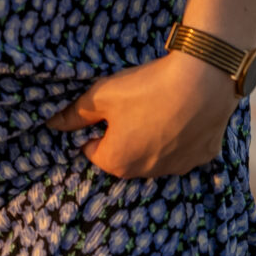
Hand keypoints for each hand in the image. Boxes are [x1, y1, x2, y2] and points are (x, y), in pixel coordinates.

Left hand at [47, 49, 235, 178]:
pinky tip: (183, 114)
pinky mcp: (204, 156)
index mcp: (117, 162)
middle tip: (132, 105)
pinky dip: (181, 135)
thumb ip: (74, 114)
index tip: (106, 109)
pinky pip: (185, 149)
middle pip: (125, 155)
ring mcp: (179, 167)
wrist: (202, 82)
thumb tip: (51, 124)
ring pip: (156, 154)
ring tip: (158, 107)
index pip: (93, 150)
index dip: (96, 127)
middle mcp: (147, 173)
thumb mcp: (100, 96)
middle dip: (124, 135)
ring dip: (152, 138)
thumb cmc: (145, 89)